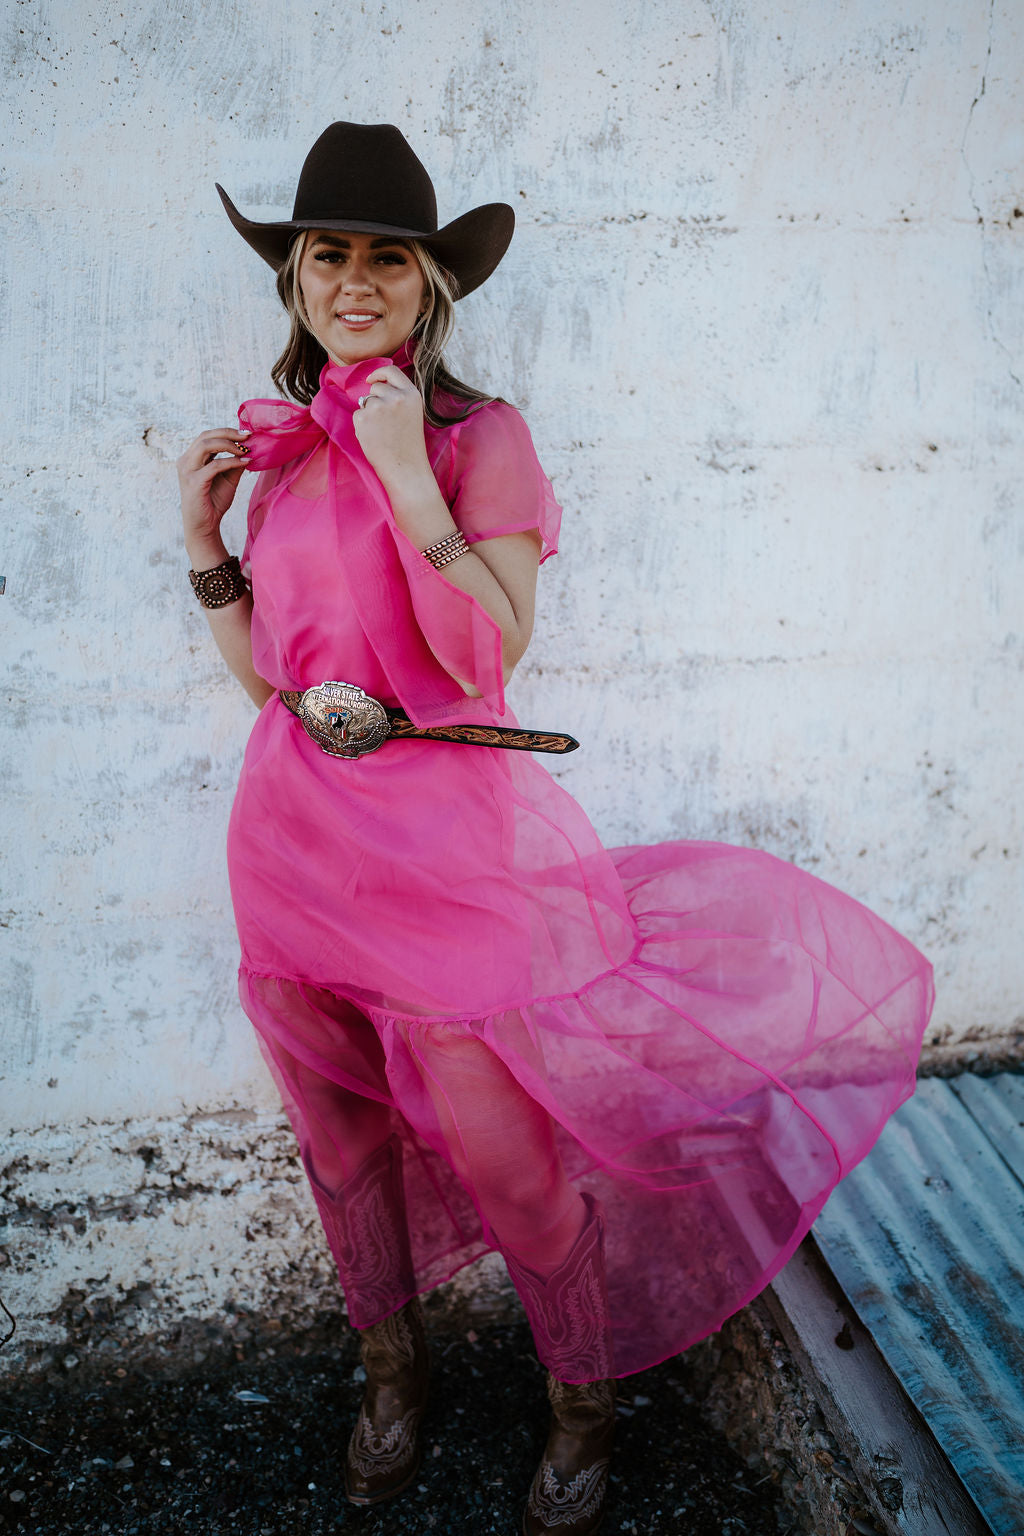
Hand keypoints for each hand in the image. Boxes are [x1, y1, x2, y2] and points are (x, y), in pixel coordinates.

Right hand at [177, 428, 250, 557]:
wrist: (204, 526)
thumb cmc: (214, 503)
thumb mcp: (228, 479)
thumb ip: (234, 464)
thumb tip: (248, 449)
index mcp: (191, 458)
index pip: (207, 436)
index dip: (226, 432)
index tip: (246, 434)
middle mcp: (186, 461)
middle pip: (205, 436)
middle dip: (228, 433)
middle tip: (248, 436)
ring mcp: (187, 471)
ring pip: (206, 445)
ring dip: (229, 444)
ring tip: (245, 449)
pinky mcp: (194, 482)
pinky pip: (215, 465)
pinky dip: (231, 462)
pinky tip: (244, 463)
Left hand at [352, 365, 433, 492]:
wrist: (405, 467)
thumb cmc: (408, 444)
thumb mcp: (412, 413)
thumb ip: (399, 396)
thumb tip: (375, 384)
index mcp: (411, 394)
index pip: (391, 371)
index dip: (379, 373)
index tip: (371, 379)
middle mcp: (396, 397)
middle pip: (376, 387)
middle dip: (375, 400)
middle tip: (385, 422)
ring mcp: (379, 406)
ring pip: (365, 401)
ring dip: (369, 413)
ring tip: (381, 431)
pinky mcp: (364, 417)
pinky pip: (357, 415)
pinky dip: (362, 425)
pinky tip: (374, 437)